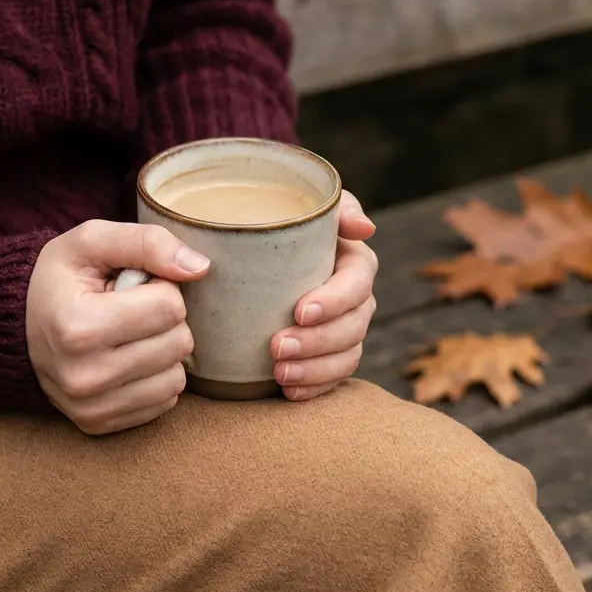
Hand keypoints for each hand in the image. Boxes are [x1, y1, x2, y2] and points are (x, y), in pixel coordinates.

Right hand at [26, 220, 209, 433]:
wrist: (15, 328)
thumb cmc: (59, 280)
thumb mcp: (92, 241)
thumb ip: (147, 242)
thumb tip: (200, 267)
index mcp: (79, 327)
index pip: (170, 307)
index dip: (159, 288)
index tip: (132, 288)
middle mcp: (83, 376)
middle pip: (178, 343)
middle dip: (165, 320)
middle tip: (131, 312)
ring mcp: (90, 406)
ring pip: (177, 378)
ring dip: (163, 351)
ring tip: (130, 336)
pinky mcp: (98, 424)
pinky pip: (164, 403)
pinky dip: (154, 378)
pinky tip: (128, 361)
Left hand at [270, 190, 377, 400]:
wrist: (226, 249)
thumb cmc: (257, 217)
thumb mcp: (284, 199)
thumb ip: (331, 205)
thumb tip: (364, 228)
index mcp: (348, 254)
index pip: (358, 278)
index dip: (334, 299)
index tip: (299, 311)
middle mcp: (351, 292)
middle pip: (354, 323)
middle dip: (319, 342)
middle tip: (277, 348)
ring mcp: (341, 325)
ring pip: (347, 354)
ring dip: (316, 369)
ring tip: (279, 375)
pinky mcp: (324, 352)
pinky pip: (333, 376)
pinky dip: (314, 387)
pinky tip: (288, 391)